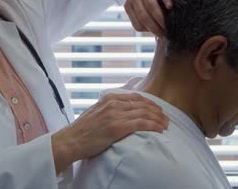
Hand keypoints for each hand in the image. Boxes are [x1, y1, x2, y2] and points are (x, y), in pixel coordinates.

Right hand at [51, 93, 168, 173]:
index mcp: (109, 98)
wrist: (71, 140)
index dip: (150, 103)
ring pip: (144, 113)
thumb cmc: (83, 130)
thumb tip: (123, 111)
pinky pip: (141, 123)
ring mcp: (115, 114)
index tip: (158, 110)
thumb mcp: (96, 112)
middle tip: (166, 118)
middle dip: (157, 111)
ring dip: (158, 119)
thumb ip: (109, 108)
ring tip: (166, 125)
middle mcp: (113, 103)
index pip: (136, 97)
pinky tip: (159, 129)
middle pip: (142, 104)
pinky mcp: (117, 127)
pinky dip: (153, 125)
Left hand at [124, 0, 172, 37]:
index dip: (150, 31)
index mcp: (128, 3)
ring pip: (150, 4)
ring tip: (169, 25)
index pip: (137, 23)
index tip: (161, 36)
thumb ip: (143, 12)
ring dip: (160, 17)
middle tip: (167, 35)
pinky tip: (171, 6)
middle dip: (156, 27)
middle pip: (144, 15)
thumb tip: (157, 31)